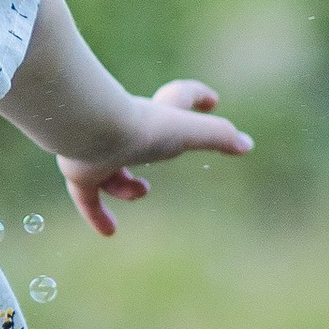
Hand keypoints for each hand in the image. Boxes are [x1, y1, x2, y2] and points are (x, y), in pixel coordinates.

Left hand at [57, 80, 252, 239]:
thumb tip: (247, 144)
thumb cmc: (142, 127)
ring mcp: (99, 149)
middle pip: (140, 134)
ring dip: (125, 184)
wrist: (88, 131)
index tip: (212, 100)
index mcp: (154, 116)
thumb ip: (219, 135)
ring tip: (141, 190)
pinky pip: (87, 197)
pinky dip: (97, 214)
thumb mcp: (189, 131)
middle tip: (167, 152)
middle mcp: (124, 130)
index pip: (180, 98)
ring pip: (112, 168)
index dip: (198, 97)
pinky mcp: (80, 171)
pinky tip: (110, 232)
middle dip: (155, 143)